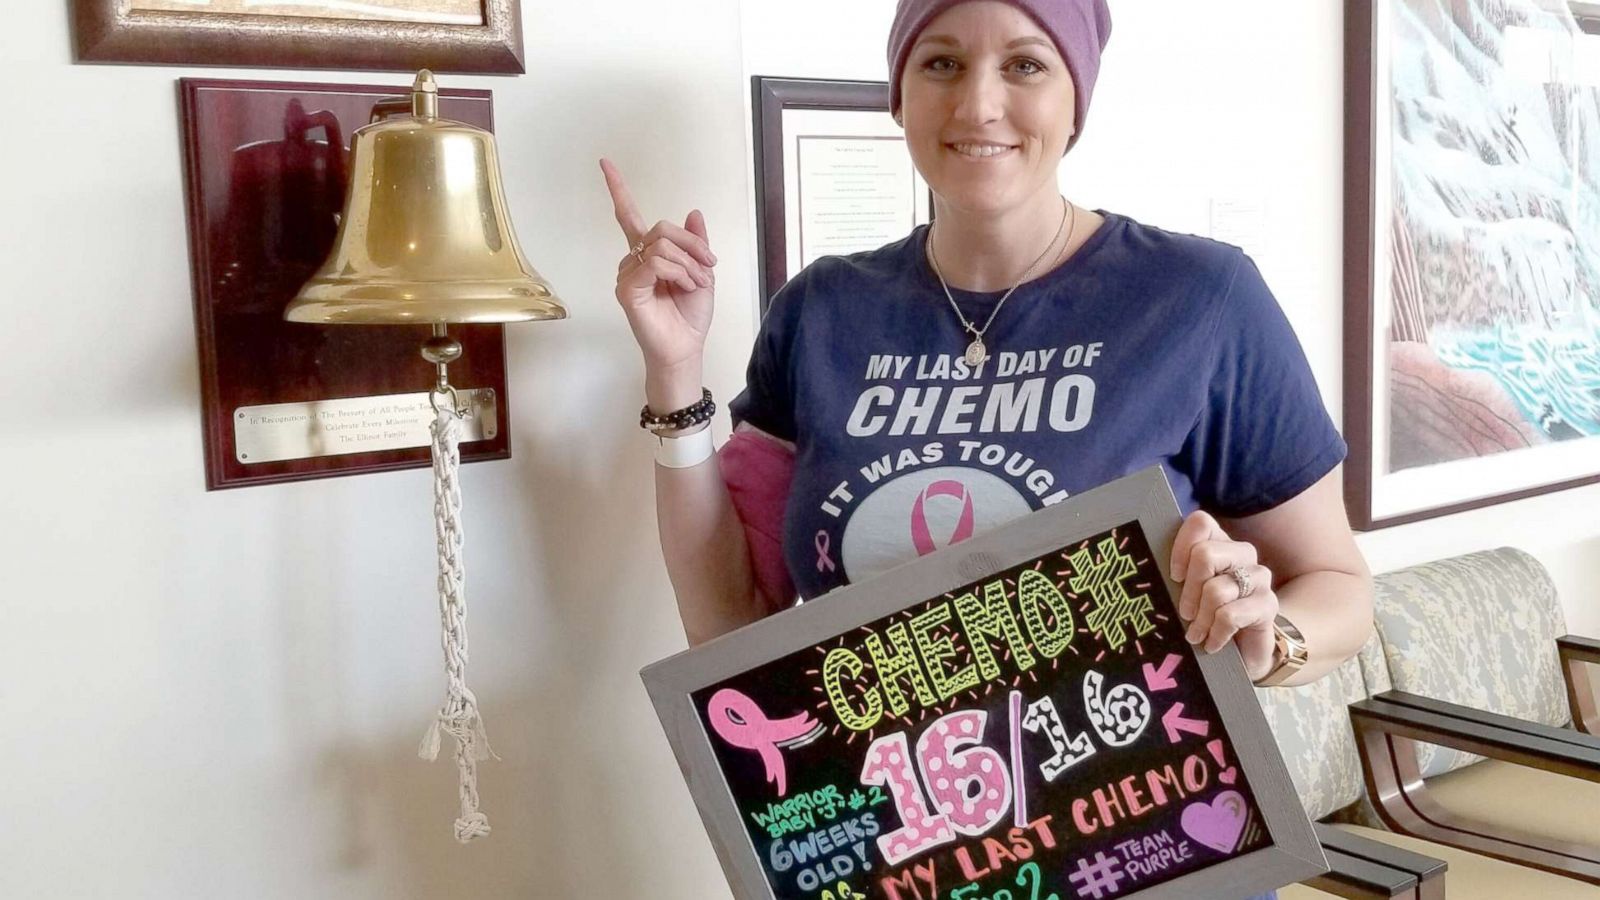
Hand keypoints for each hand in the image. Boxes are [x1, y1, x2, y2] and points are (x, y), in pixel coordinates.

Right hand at [599, 158, 717, 404]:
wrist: (686, 347)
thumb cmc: (690, 315)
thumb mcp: (702, 271)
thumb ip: (695, 243)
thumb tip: (693, 212)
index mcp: (649, 254)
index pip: (628, 216)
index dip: (618, 189)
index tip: (604, 163)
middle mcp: (633, 261)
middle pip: (661, 228)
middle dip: (692, 245)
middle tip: (708, 266)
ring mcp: (627, 274)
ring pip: (661, 246)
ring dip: (689, 263)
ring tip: (697, 283)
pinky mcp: (627, 289)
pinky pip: (655, 263)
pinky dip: (678, 272)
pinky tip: (685, 286)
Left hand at [1169, 510, 1279, 681]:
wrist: (1245, 650)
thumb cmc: (1208, 616)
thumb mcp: (1188, 593)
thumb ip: (1176, 577)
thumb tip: (1147, 573)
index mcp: (1220, 543)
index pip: (1201, 523)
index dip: (1181, 547)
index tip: (1174, 576)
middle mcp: (1242, 554)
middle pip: (1205, 555)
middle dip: (1189, 591)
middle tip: (1184, 614)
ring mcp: (1259, 577)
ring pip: (1216, 590)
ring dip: (1200, 619)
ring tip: (1195, 634)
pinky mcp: (1268, 604)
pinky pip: (1230, 615)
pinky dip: (1215, 633)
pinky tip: (1211, 643)